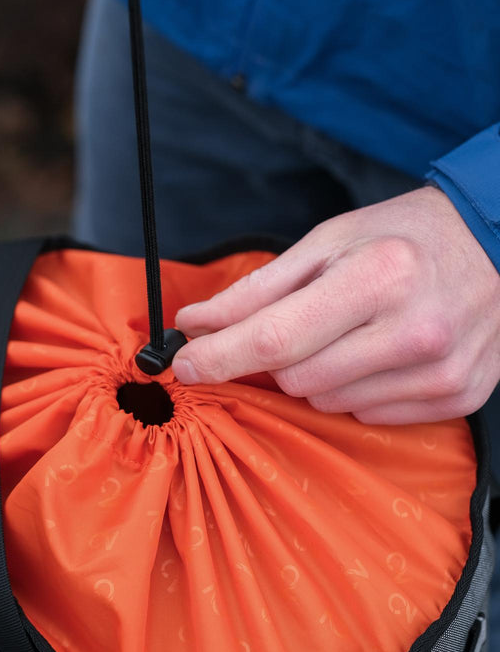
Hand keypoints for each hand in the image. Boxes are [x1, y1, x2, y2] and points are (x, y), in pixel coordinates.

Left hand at [172, 186, 499, 423]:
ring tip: (352, 331)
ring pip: (329, 403)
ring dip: (319, 374)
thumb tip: (196, 323)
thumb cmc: (406, 235)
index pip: (275, 338)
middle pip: (297, 378)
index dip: (219, 357)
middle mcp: (413, 331)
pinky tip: (380, 353)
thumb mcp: (329, 242)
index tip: (184, 364)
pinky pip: (369, 416)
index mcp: (377, 278)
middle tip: (297, 324)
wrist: (498, 245)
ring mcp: (439, 372)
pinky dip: (357, 390)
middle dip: (278, 357)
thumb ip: (258, 289)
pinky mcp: (456, 397)